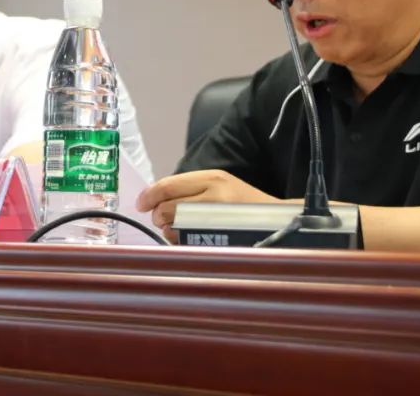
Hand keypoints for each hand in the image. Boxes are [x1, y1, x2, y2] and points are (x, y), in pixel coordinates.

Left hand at [136, 170, 276, 241]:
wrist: (279, 222)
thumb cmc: (245, 205)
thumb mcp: (221, 186)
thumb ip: (191, 189)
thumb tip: (155, 199)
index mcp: (212, 178)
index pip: (168, 185)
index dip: (149, 195)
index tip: (140, 204)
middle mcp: (213, 194)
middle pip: (166, 206)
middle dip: (157, 215)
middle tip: (160, 220)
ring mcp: (217, 218)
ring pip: (173, 224)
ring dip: (167, 230)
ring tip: (175, 230)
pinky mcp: (220, 238)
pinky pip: (186, 241)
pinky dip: (178, 242)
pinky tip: (186, 240)